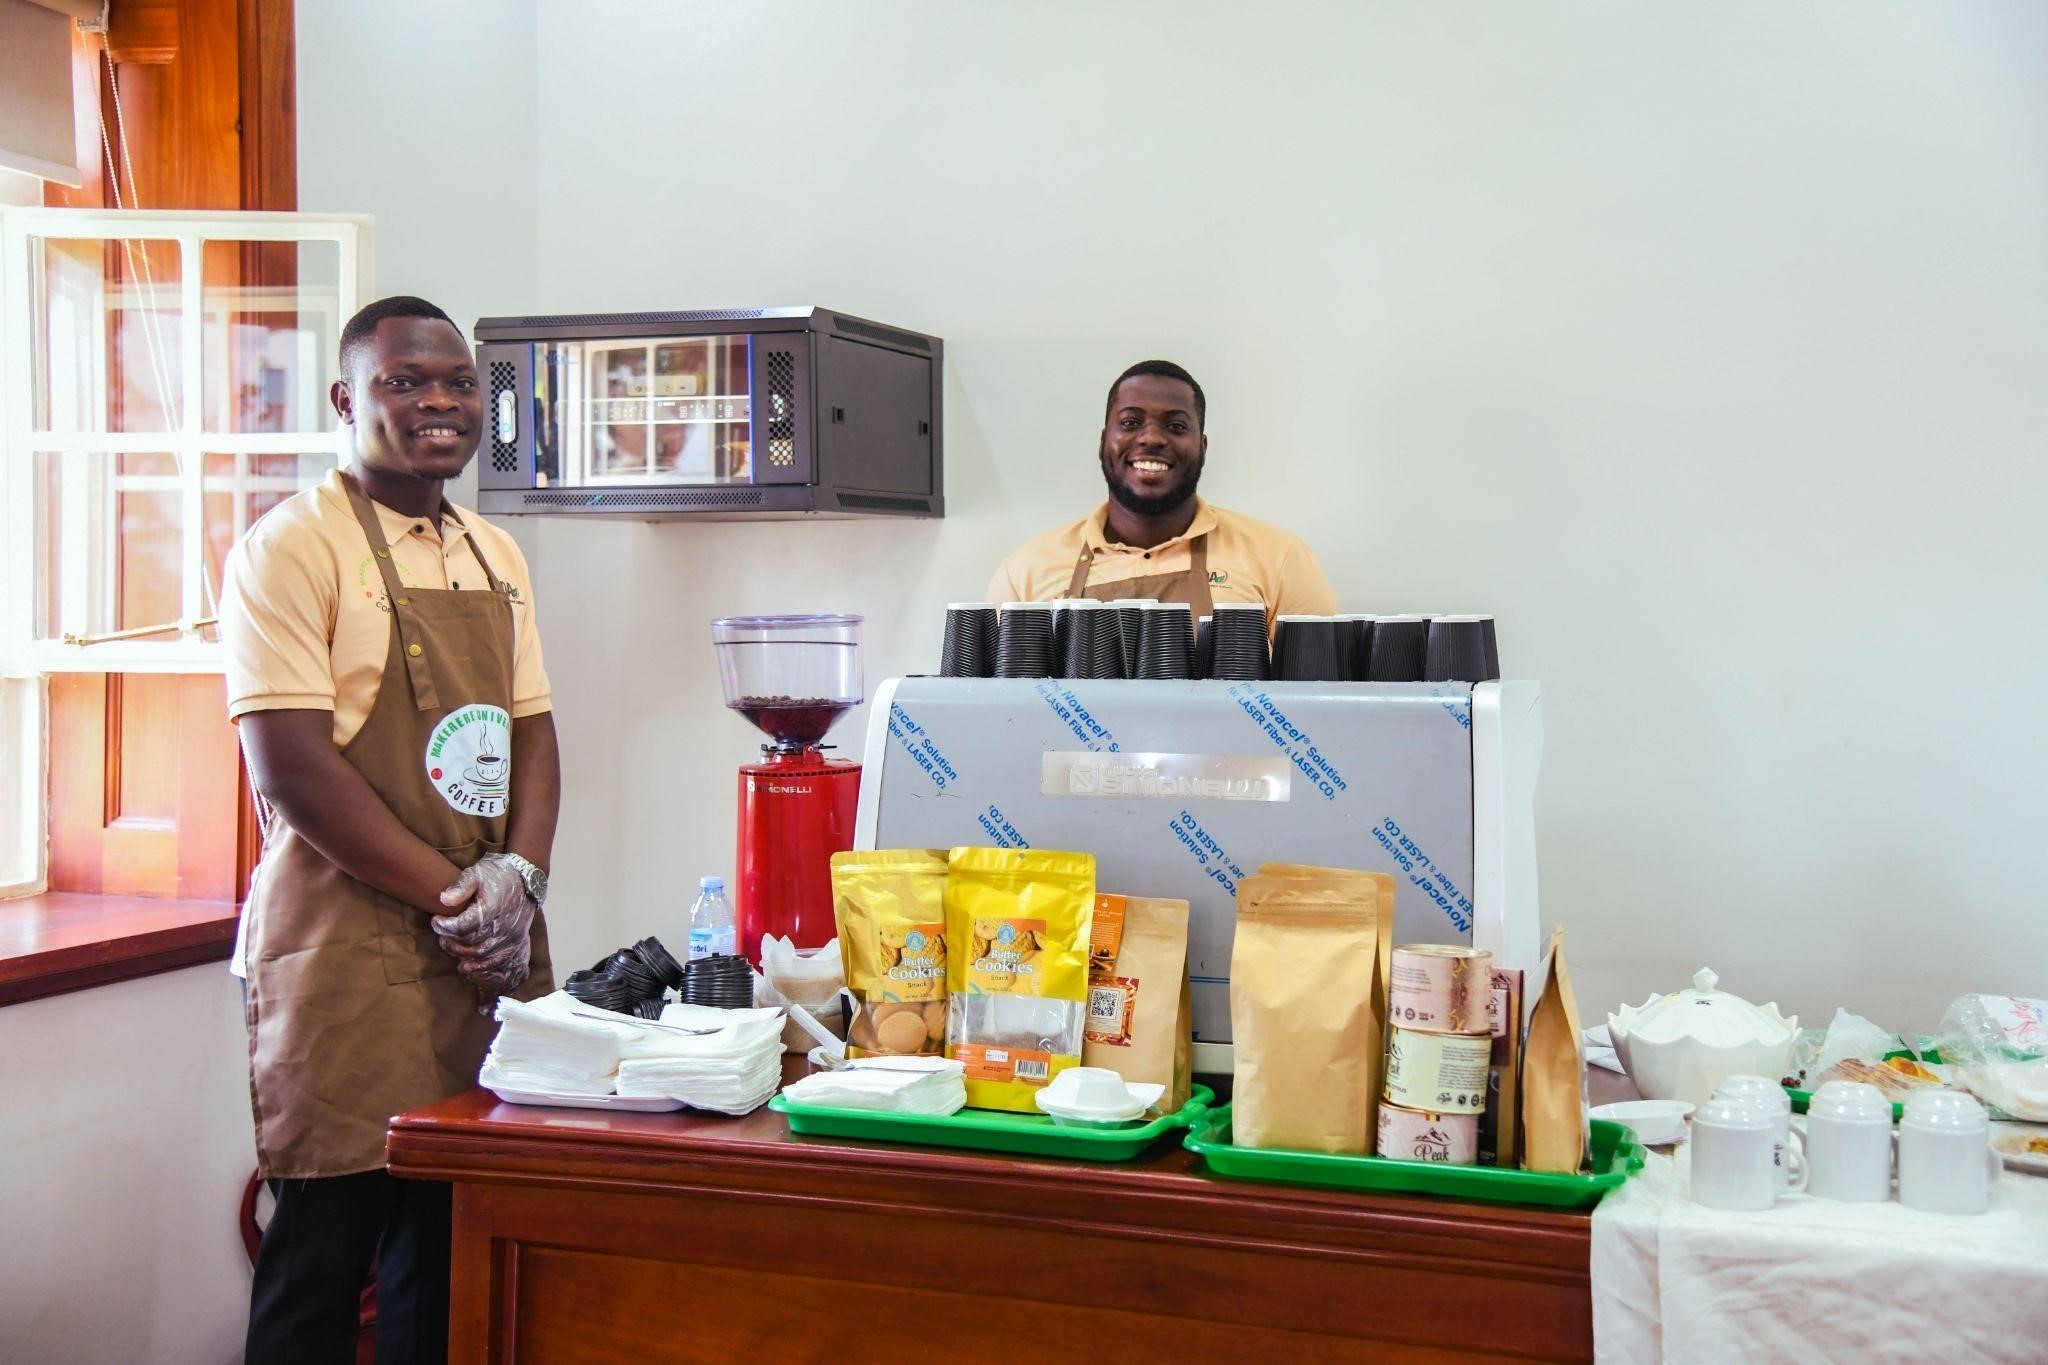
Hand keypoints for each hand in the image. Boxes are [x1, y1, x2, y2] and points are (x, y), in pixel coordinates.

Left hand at [433, 854, 537, 993]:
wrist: (526, 878)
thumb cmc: (498, 874)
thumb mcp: (476, 873)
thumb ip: (460, 886)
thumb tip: (443, 900)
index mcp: (491, 909)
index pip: (461, 927)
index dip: (444, 927)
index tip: (436, 920)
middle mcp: (502, 927)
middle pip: (469, 945)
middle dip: (450, 942)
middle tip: (442, 934)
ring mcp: (510, 937)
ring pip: (481, 956)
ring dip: (462, 954)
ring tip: (451, 946)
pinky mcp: (515, 943)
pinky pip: (497, 963)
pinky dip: (481, 968)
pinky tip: (467, 965)